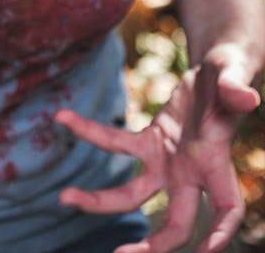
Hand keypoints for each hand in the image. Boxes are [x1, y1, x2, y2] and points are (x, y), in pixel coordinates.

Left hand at [55, 44, 260, 252]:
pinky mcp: (148, 143)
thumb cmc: (230, 74)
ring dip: (100, 201)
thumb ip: (237, 87)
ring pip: (133, 195)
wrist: (215, 72)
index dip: (219, 234)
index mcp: (218, 164)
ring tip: (64, 198)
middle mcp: (192, 174)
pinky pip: (114, 142)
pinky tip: (62, 116)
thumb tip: (248, 98)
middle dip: (153, 246)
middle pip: (176, 223)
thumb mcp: (233, 74)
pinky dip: (88, 130)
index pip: (226, 211)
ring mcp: (168, 163)